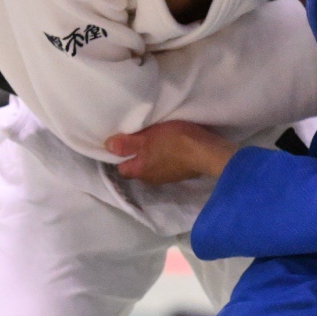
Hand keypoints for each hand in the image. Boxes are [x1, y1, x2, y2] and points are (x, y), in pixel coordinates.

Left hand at [105, 120, 236, 184]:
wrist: (208, 152)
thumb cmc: (175, 142)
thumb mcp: (148, 137)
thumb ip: (127, 144)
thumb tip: (107, 146)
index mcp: (140, 171)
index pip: (121, 167)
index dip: (120, 155)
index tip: (121, 141)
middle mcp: (152, 178)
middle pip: (137, 167)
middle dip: (136, 154)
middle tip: (138, 136)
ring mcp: (168, 177)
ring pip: (153, 165)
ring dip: (153, 155)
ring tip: (155, 139)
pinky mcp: (182, 173)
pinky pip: (168, 164)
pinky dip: (167, 156)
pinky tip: (172, 145)